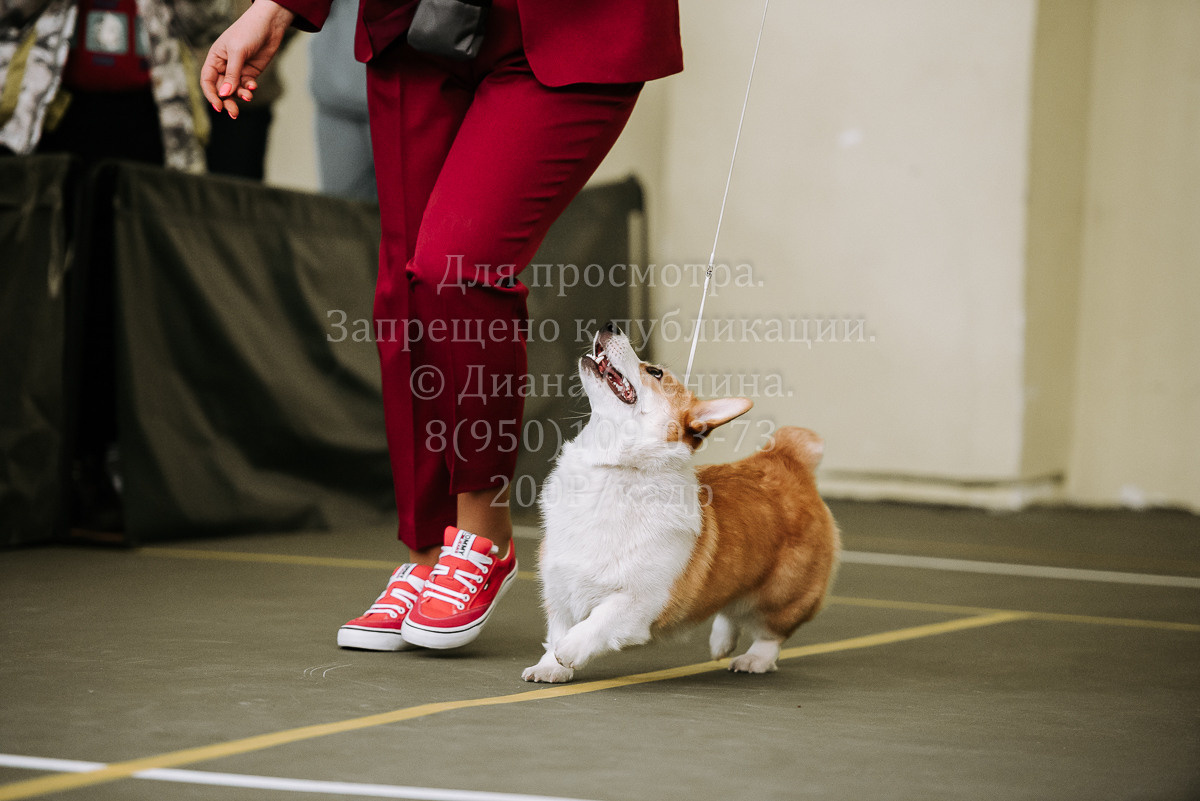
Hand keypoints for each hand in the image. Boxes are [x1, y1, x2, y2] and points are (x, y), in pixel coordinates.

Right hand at [200, 0, 294, 118]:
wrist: (269, 25)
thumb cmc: (248, 32)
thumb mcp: (237, 52)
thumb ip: (232, 74)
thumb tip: (224, 94)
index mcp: (215, 58)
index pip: (207, 80)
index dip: (211, 94)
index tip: (219, 106)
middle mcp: (224, 66)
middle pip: (221, 89)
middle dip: (227, 101)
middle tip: (234, 113)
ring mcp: (238, 70)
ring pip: (235, 90)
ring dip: (240, 96)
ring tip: (248, 97)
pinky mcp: (250, 72)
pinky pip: (246, 86)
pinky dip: (249, 89)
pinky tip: (253, 86)